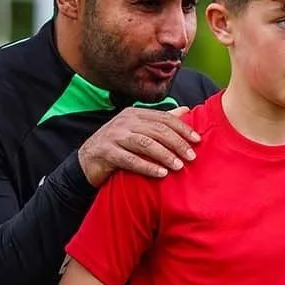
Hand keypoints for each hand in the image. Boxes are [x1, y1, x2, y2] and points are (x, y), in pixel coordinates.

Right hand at [78, 106, 200, 186]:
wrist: (87, 160)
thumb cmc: (119, 146)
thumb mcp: (139, 130)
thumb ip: (161, 121)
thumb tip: (186, 110)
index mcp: (135, 114)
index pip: (164, 118)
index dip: (182, 128)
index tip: (197, 140)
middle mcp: (125, 121)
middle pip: (157, 130)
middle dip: (177, 143)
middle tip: (191, 156)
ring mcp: (114, 136)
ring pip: (144, 143)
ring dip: (164, 155)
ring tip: (179, 166)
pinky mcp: (106, 152)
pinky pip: (130, 160)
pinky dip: (147, 166)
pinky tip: (160, 174)